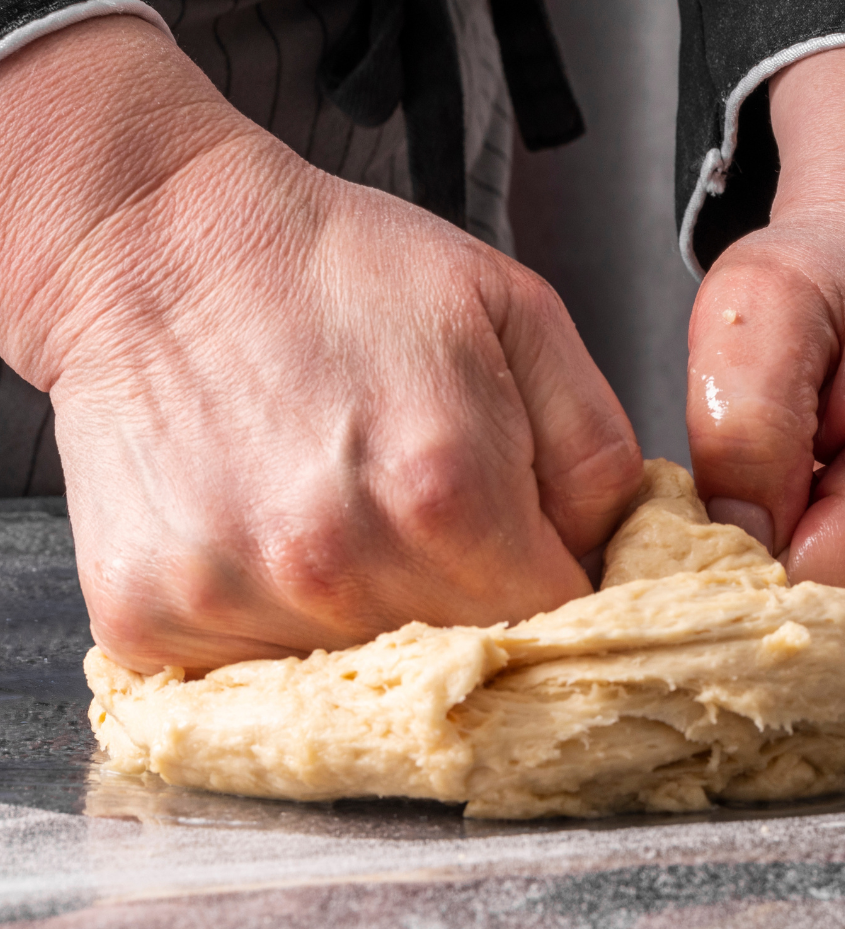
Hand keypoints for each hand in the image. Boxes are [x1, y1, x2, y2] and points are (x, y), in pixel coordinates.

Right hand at [0, 16, 640, 672]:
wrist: (159, 246)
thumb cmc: (336, 271)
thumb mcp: (516, 312)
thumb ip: (596, 451)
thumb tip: (613, 561)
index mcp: (446, 495)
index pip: (555, 626)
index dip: (553, 589)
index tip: (525, 556)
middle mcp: (336, 568)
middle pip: (456, 665)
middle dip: (462, 608)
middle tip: (418, 519)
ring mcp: (232, 601)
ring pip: (352, 682)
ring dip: (361, 624)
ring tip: (330, 515)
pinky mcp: (147, 620)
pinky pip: (245, 680)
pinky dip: (268, 630)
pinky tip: (262, 542)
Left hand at [687, 44, 844, 622]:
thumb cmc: (824, 281)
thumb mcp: (755, 310)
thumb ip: (742, 422)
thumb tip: (739, 538)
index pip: (812, 590)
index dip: (742, 564)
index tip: (715, 510)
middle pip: (840, 623)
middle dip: (774, 572)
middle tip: (760, 488)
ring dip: (811, 573)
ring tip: (806, 489)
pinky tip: (835, 517)